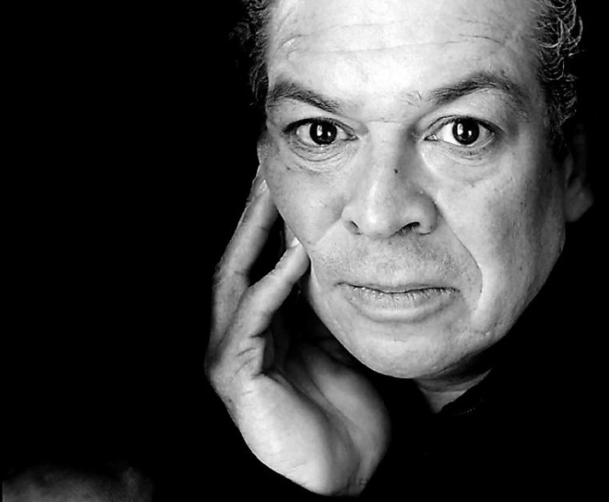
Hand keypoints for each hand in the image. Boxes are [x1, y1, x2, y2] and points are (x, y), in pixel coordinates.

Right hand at [206, 171, 389, 495]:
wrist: (349, 466)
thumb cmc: (345, 404)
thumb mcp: (335, 335)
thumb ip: (324, 296)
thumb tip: (332, 246)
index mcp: (262, 322)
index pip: (258, 259)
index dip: (268, 217)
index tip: (282, 176)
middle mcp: (239, 332)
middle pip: (238, 259)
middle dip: (252, 214)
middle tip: (265, 168)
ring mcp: (232, 354)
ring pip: (234, 281)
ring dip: (255, 237)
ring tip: (272, 196)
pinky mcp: (236, 376)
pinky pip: (253, 320)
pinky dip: (274, 285)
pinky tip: (295, 257)